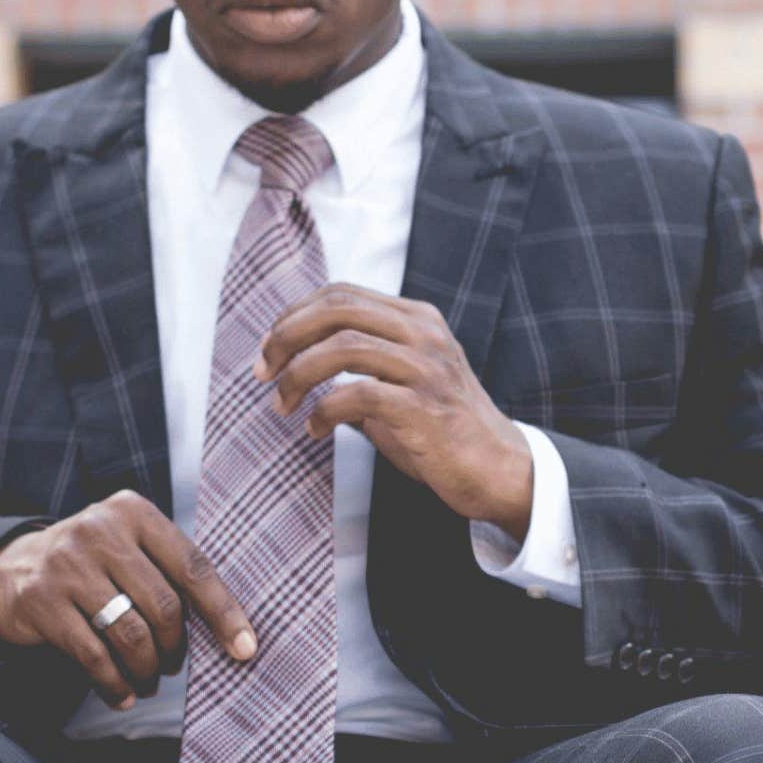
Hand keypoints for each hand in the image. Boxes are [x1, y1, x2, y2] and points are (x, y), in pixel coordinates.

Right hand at [0, 490, 256, 710]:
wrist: (12, 568)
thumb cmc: (97, 565)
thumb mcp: (132, 549)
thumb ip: (171, 573)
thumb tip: (231, 632)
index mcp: (134, 513)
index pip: (193, 568)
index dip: (224, 613)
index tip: (245, 649)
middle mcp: (100, 531)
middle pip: (162, 606)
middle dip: (175, 648)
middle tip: (173, 667)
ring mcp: (67, 564)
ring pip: (129, 634)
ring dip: (147, 669)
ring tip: (149, 682)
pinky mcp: (41, 600)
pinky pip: (92, 655)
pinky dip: (113, 683)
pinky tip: (120, 695)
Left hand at [254, 283, 534, 539]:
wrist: (499, 469)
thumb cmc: (443, 430)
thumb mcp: (403, 381)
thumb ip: (362, 363)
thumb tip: (294, 360)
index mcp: (418, 319)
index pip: (342, 294)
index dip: (295, 315)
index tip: (270, 348)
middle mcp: (425, 335)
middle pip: (338, 309)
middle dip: (287, 337)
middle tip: (263, 371)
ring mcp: (428, 369)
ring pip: (342, 347)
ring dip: (298, 376)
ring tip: (282, 405)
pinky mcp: (425, 408)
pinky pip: (356, 395)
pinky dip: (324, 411)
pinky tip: (315, 430)